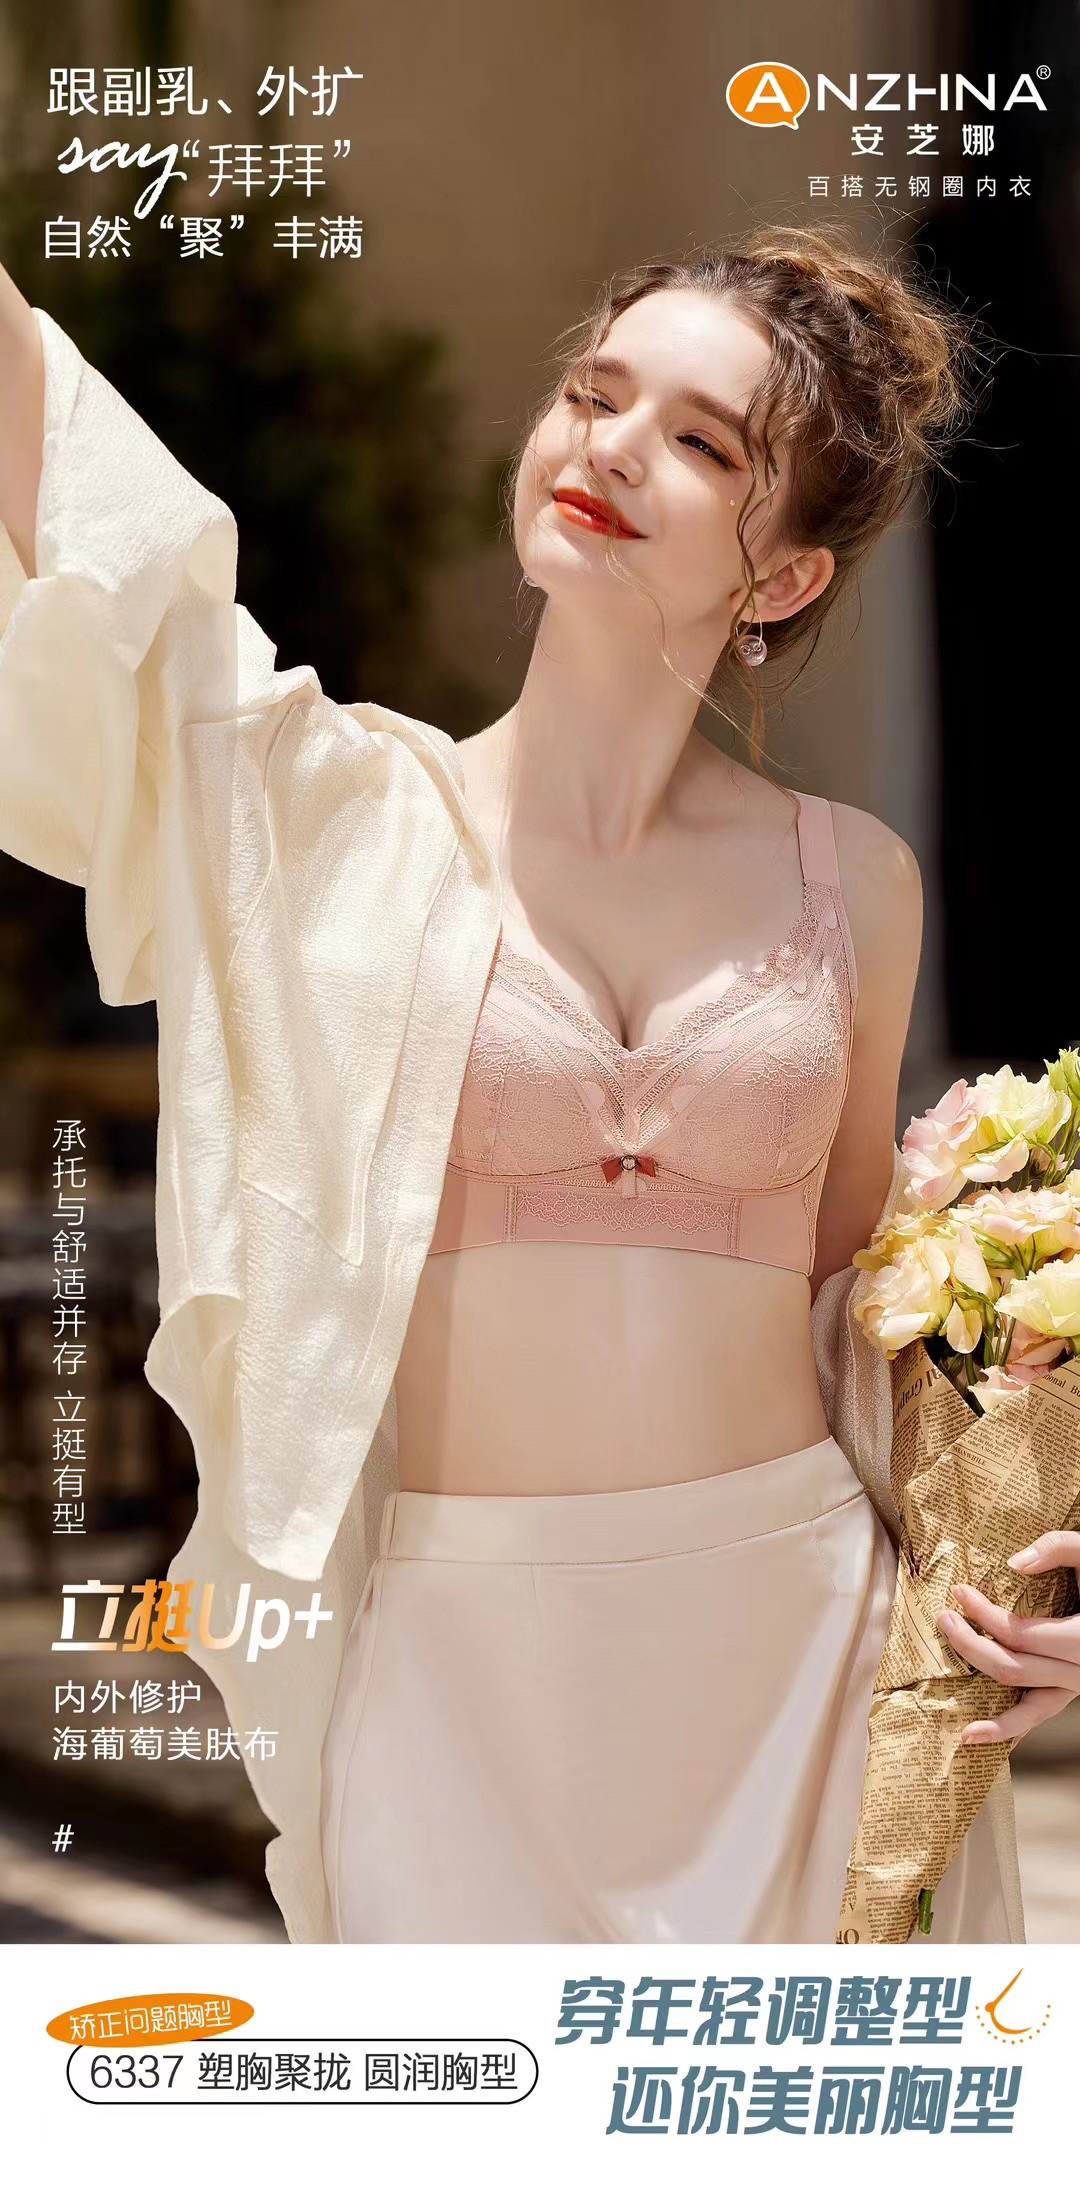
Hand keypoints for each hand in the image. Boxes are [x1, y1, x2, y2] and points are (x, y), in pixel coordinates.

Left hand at [936, 1531, 1079, 1744]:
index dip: (983, 1614)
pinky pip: (1042, 1715)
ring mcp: (1079, 1686)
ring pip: (1029, 1710)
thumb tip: (1014, 1564)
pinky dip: (1013, 1730)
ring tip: (957, 1721)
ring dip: (990, 1715)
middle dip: (971, 1647)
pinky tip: (981, 1737)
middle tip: (944, 1619)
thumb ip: (1059, 1548)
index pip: (1018, 1633)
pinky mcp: (1073, 1690)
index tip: (959, 1592)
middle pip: (1012, 1669)